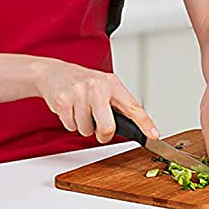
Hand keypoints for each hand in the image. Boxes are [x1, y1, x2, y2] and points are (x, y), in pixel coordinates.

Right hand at [33, 59, 158, 143]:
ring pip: (86, 130)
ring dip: (84, 126)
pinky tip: (70, 109)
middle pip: (107, 127)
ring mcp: (79, 93)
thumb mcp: (105, 86)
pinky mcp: (63, 101)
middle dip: (103, 135)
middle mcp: (97, 87)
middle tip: (99, 128)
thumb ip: (118, 104)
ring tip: (81, 110)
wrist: (54, 73)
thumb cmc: (83, 82)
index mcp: (112, 84)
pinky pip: (71, 126)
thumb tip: (134, 126)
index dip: (145, 123)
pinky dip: (71, 123)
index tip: (153, 135)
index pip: (133, 106)